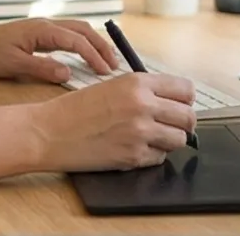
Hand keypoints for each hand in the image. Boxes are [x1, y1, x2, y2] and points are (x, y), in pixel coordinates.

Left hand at [0, 18, 118, 81]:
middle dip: (101, 46)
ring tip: (107, 61)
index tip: (106, 73)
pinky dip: (82, 42)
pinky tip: (86, 55)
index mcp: (41, 29)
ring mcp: (43, 26)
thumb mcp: (14, 65)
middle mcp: (45, 23)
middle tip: (115, 66)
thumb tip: (69, 72)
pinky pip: (68, 34)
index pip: (76, 40)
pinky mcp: (39, 33)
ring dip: (94, 43)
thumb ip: (42, 69)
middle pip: (82, 29)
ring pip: (76, 29)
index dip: (94, 56)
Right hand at [32, 72, 196, 171]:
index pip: (185, 89)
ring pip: (179, 139)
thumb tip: (171, 103)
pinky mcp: (134, 156)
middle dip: (181, 123)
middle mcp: (142, 104)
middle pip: (189, 117)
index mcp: (136, 82)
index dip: (184, 99)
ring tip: (147, 136)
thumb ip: (141, 91)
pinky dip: (151, 154)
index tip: (178, 104)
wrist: (50, 131)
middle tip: (167, 124)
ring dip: (168, 140)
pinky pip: (160, 157)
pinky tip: (131, 146)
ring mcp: (140, 132)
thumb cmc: (75, 108)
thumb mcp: (110, 86)